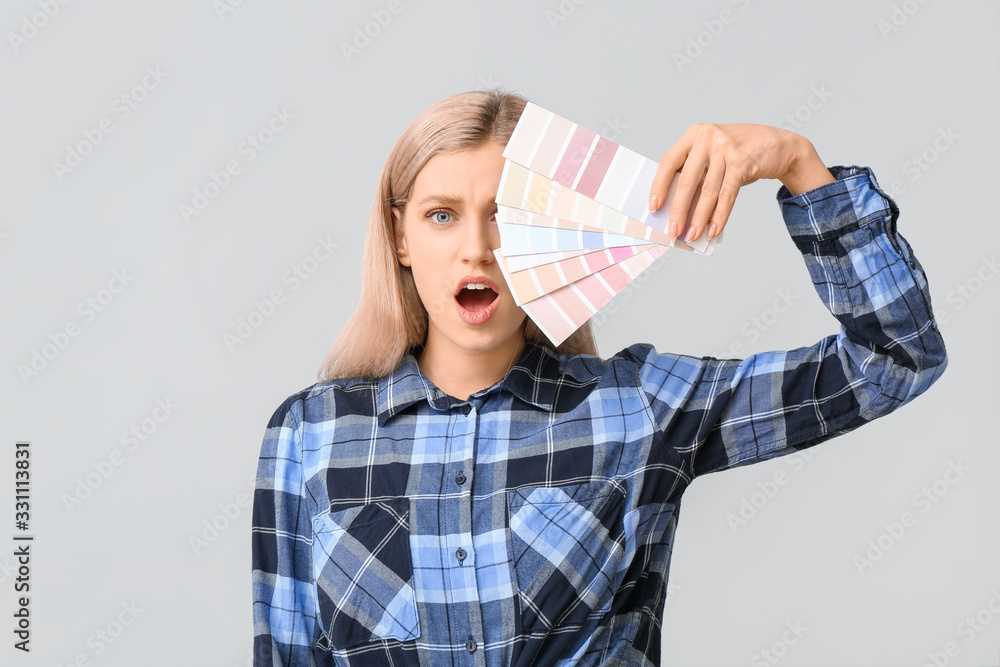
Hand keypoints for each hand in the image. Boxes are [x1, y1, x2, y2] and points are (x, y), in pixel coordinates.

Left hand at [647, 123, 821, 243]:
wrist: (780, 145)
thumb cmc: (741, 154)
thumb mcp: (714, 154)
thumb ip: (697, 173)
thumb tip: (678, 210)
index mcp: (694, 134)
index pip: (669, 162)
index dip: (659, 186)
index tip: (653, 207)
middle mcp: (708, 137)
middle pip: (687, 180)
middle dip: (678, 210)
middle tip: (673, 231)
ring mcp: (726, 147)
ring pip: (708, 191)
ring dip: (699, 218)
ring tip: (692, 235)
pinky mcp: (742, 161)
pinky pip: (727, 195)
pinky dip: (719, 216)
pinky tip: (714, 230)